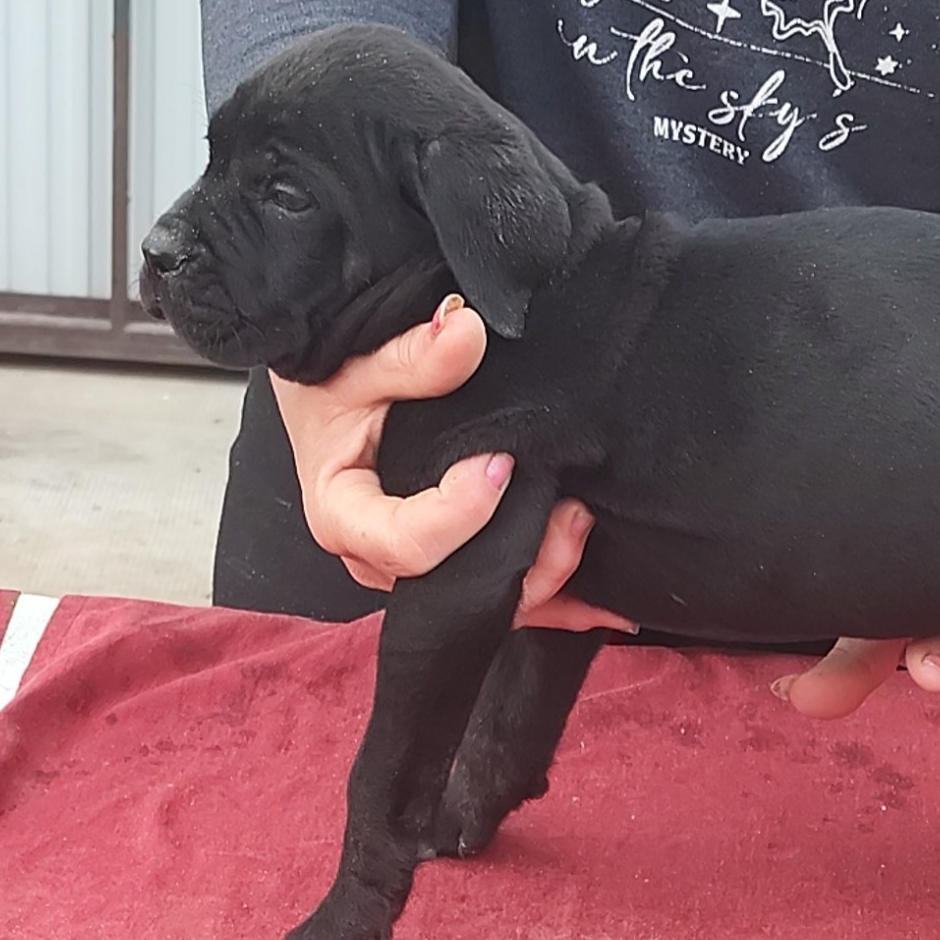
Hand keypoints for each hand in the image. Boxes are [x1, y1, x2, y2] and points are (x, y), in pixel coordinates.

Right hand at [269, 294, 633, 631]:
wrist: (332, 393)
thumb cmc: (334, 385)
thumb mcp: (357, 363)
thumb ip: (412, 355)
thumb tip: (464, 331)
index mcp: (344, 516)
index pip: (406, 544)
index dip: (460, 514)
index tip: (501, 463)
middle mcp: (379, 558)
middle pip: (453, 588)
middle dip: (520, 557)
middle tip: (571, 509)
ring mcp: (418, 570)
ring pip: (487, 601)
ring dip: (546, 574)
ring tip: (584, 521)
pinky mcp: (452, 565)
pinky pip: (505, 595)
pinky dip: (555, 596)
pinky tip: (608, 607)